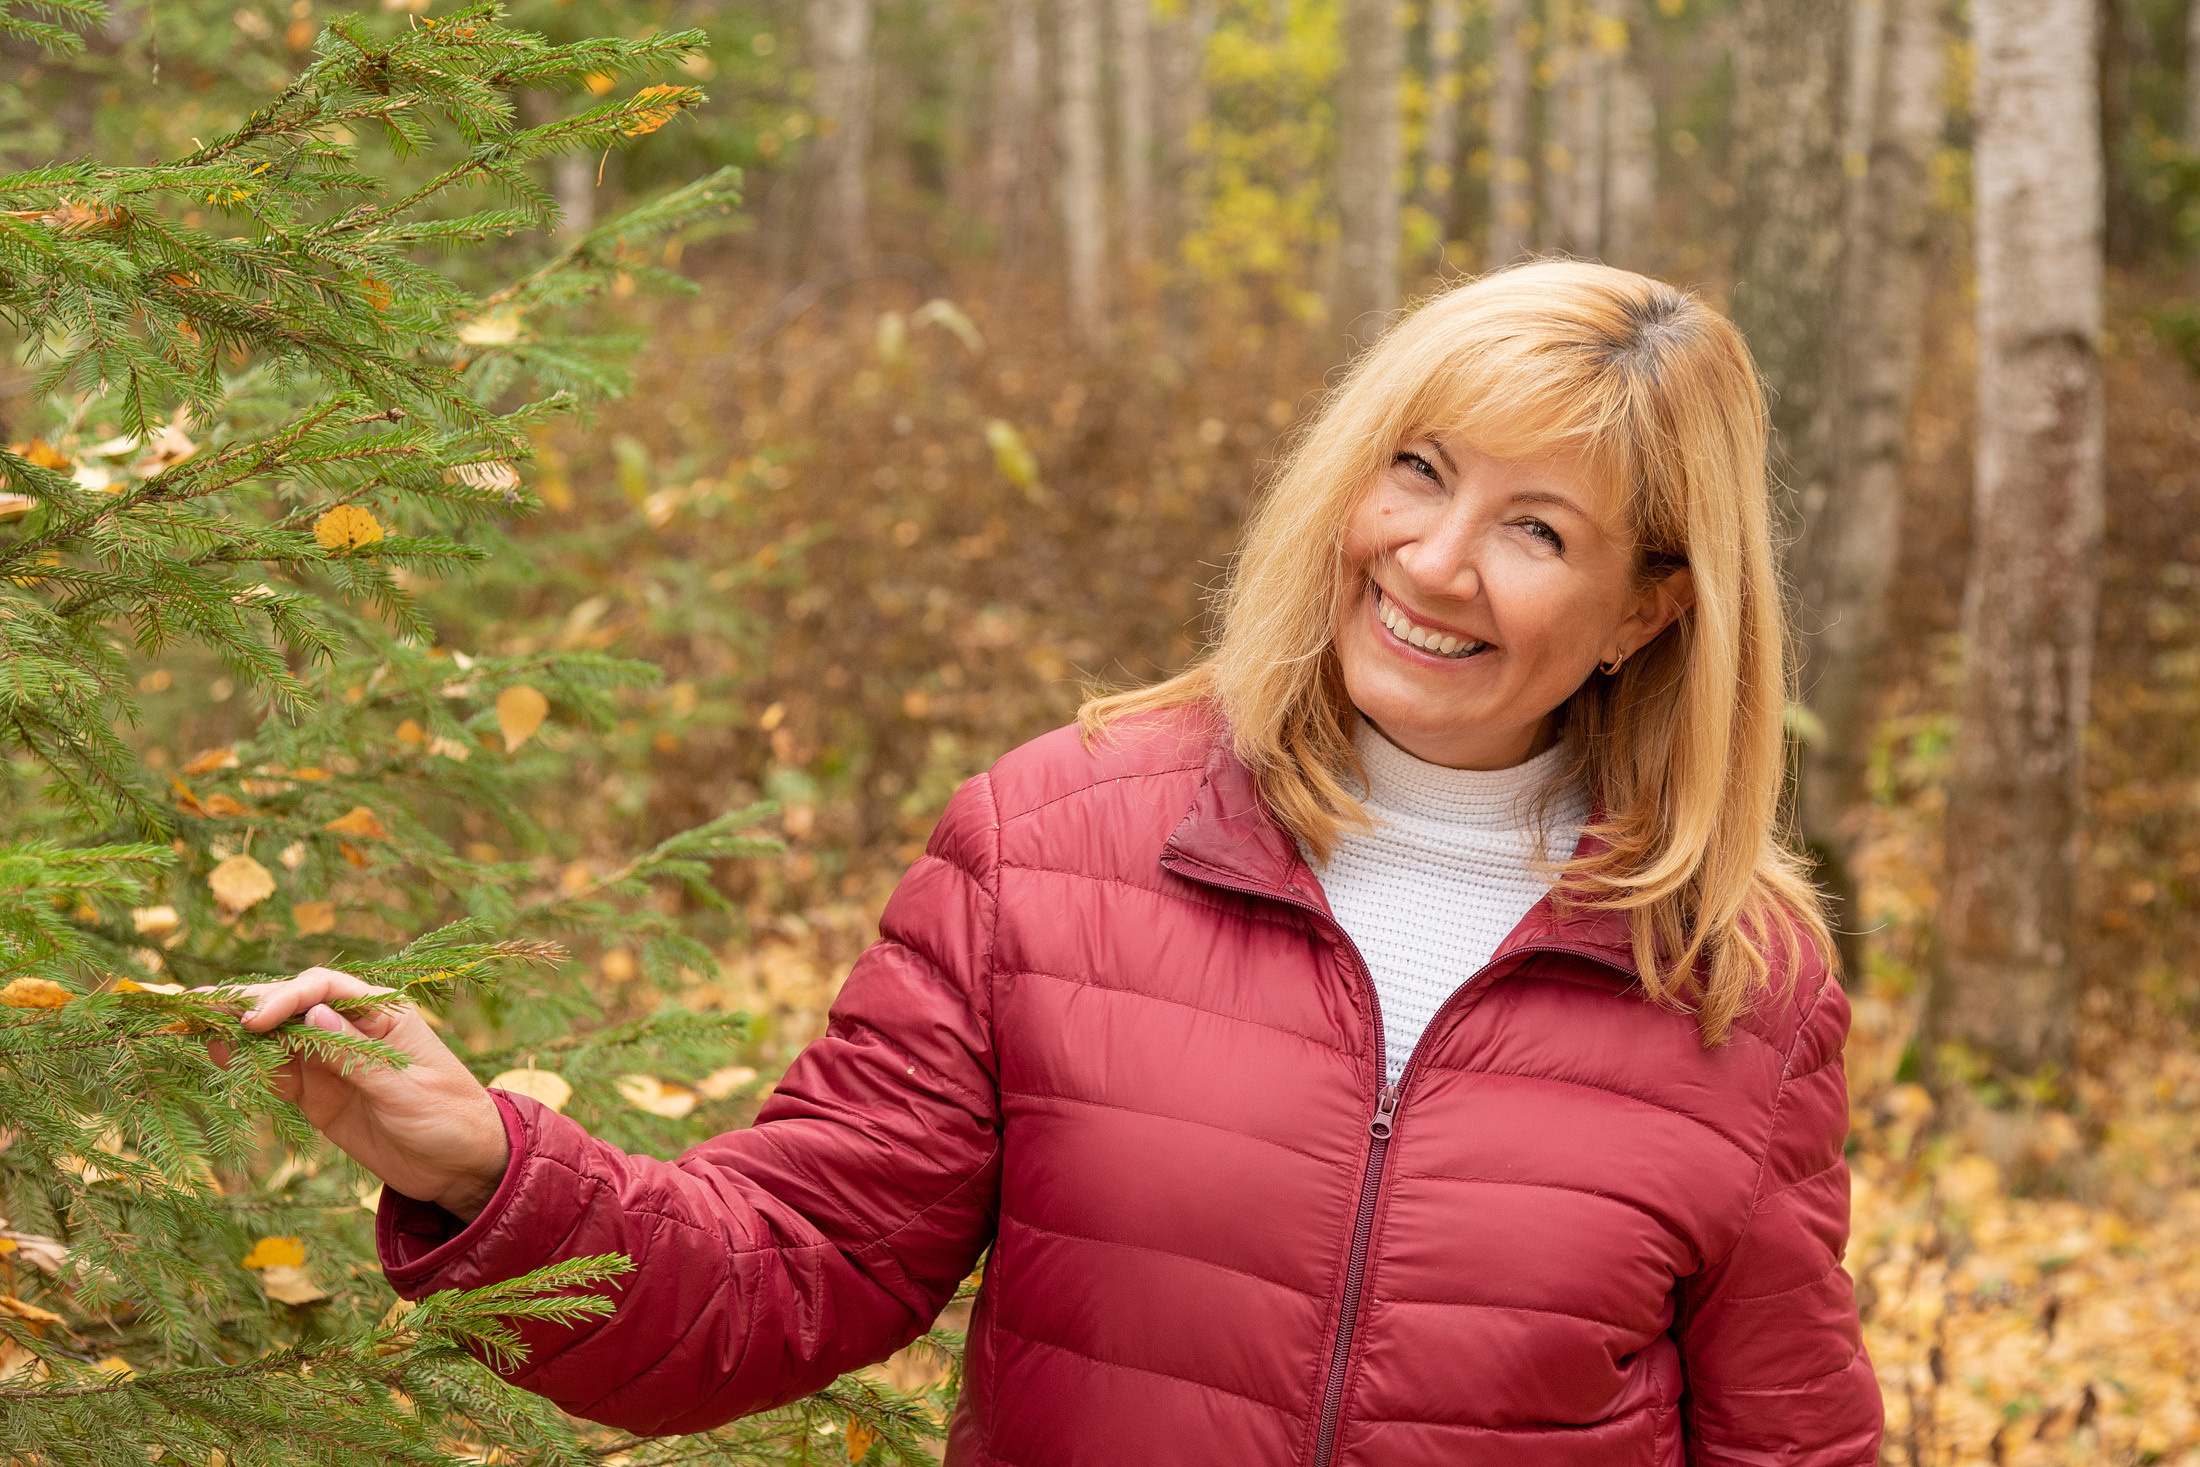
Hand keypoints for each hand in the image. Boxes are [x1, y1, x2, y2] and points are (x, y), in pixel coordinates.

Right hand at [205, 967, 509, 1221]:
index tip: (255, 1021)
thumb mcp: (405, 1090)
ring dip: (236, 1030)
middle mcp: (351, 1028)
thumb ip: (357, 1055)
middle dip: (246, 1005)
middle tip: (198, 1008)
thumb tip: (313, 1011)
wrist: (460, 1166)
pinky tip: (215, 1052)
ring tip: (191, 1023)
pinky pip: (275, 1072)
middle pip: (291, 1005)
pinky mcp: (316, 1093)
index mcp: (383, 1013)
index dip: (285, 997)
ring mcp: (330, 1061)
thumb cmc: (447, 1118)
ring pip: (275, 1036)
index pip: (323, 988)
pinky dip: (246, 1062)